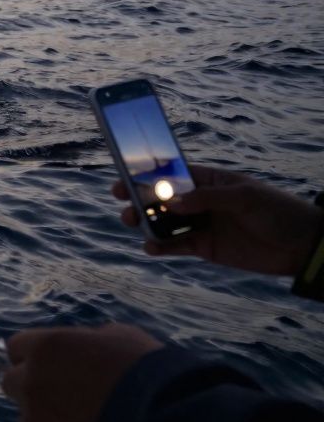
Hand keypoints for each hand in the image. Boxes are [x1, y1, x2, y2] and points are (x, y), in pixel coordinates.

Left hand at [1, 324, 162, 421]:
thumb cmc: (147, 374)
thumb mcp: (118, 337)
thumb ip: (85, 340)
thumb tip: (80, 345)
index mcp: (46, 347)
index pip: (15, 346)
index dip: (32, 355)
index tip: (47, 362)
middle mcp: (32, 379)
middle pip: (11, 380)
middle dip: (30, 383)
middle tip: (60, 390)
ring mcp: (34, 414)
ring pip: (26, 409)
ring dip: (43, 410)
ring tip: (81, 415)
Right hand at [113, 165, 322, 275]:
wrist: (301, 247)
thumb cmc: (277, 211)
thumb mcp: (245, 197)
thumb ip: (208, 198)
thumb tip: (172, 202)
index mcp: (210, 181)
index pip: (174, 174)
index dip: (149, 173)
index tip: (127, 174)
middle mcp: (200, 201)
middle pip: (162, 197)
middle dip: (140, 197)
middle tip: (122, 198)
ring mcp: (200, 224)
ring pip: (164, 221)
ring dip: (145, 221)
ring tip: (132, 222)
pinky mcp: (203, 247)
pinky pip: (174, 246)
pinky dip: (159, 246)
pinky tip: (150, 247)